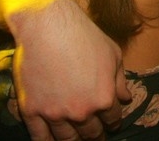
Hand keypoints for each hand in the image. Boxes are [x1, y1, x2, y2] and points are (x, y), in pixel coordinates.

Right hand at [9, 0, 129, 139]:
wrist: (48, 27)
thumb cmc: (85, 37)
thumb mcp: (113, 55)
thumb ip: (120, 81)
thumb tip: (126, 99)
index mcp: (104, 98)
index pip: (112, 120)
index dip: (113, 123)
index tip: (111, 125)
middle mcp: (81, 111)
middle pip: (91, 133)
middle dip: (95, 135)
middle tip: (95, 136)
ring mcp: (55, 113)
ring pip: (66, 139)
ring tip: (77, 140)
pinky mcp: (32, 111)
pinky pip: (39, 137)